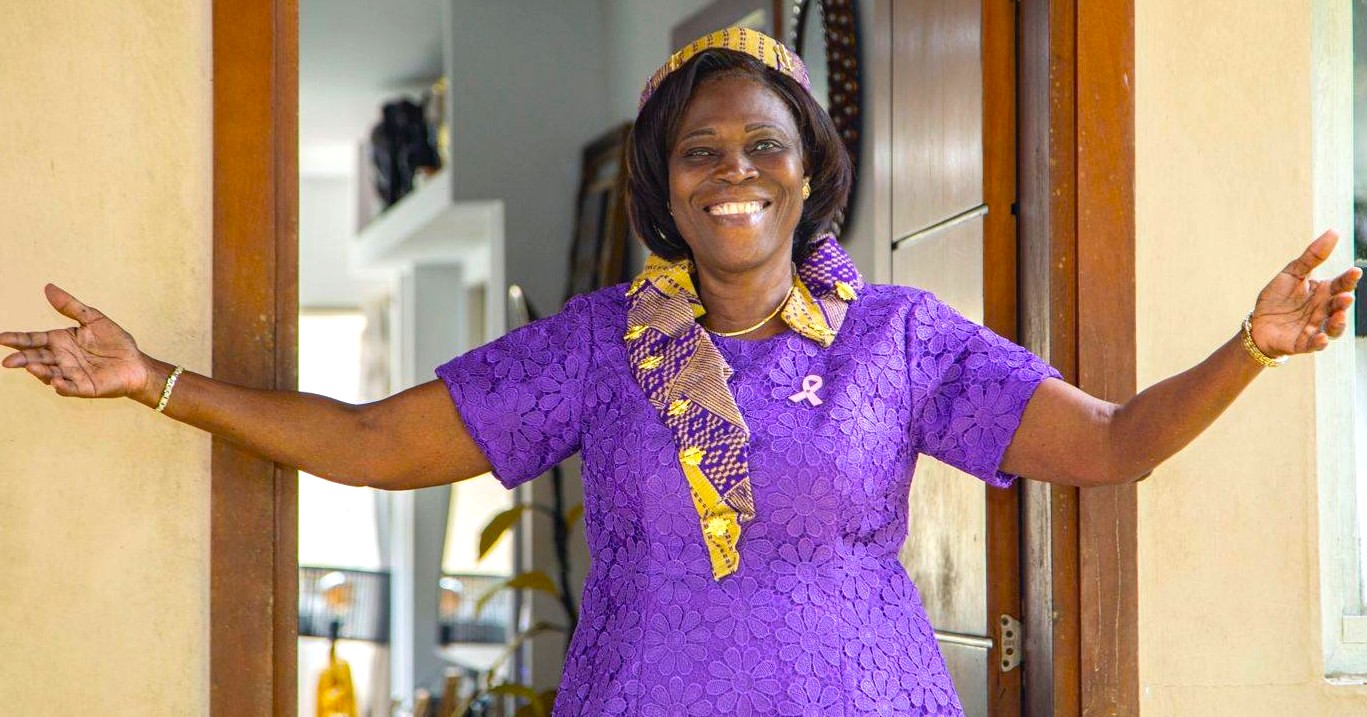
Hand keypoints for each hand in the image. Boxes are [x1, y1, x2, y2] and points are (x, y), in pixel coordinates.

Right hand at [1, 284, 158, 399]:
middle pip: (37, 358)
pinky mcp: (85, 387)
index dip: (18, 339)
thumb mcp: (93, 319)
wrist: (136, 363)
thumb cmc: (115, 341)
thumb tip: (48, 287)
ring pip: (49, 373)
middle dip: (22, 359)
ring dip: (39, 372)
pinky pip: (71, 388)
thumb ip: (71, 306)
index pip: (34, 340)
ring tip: (31, 367)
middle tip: (8, 361)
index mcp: (60, 341)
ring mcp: (71, 374)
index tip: (1, 338)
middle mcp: (61, 358)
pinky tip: (56, 382)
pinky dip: (63, 386)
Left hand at [1249, 230, 1361, 356]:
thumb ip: (1312, 256)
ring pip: (1334, 328)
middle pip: (1340, 306)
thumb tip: (1335, 231)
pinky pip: (1315, 345)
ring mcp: (1316, 328)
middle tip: (1346, 297)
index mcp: (1324, 293)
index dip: (1349, 279)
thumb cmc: (1278, 298)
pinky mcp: (1303, 344)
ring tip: (1338, 316)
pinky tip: (1321, 337)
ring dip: (1338, 323)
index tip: (1355, 271)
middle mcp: (1325, 311)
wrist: (1257, 324)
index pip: (1341, 284)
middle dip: (1344, 302)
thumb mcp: (1292, 273)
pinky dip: (1319, 342)